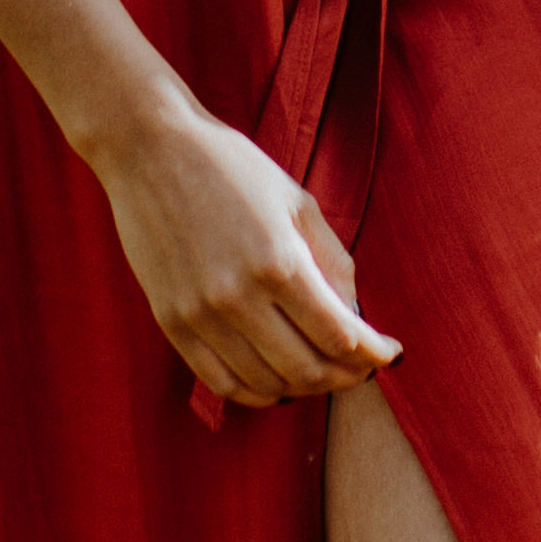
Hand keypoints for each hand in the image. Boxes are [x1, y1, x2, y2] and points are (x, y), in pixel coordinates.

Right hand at [87, 105, 398, 405]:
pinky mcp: (171, 323)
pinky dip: (257, 393)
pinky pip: (221, 383)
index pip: (340, 336)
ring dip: (306, 389)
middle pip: (308, 369)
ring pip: (267, 383)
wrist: (150, 148)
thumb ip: (333, 262)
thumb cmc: (232, 167)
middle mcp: (239, 297)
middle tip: (362, 368)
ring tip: (324, 374)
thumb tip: (356, 317)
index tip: (390, 354)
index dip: (373, 353)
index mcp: (280, 261)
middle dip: (347, 376)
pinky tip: (277, 382)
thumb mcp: (297, 202)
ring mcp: (201, 315)